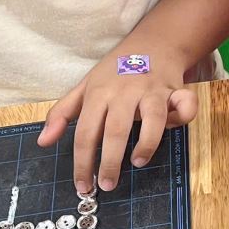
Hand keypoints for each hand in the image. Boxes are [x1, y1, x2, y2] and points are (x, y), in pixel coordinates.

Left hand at [38, 48, 198, 192]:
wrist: (153, 41)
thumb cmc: (115, 70)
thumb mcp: (85, 87)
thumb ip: (62, 113)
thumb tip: (43, 142)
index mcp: (99, 93)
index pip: (85, 133)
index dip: (82, 164)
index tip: (83, 187)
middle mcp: (124, 92)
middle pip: (115, 130)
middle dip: (109, 162)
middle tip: (107, 185)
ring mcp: (151, 89)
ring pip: (153, 119)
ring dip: (146, 144)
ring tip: (137, 162)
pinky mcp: (175, 88)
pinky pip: (185, 105)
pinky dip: (183, 116)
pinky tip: (174, 126)